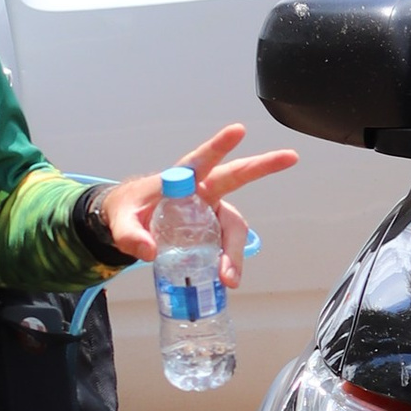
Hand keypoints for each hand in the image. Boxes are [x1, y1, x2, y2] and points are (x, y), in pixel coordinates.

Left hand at [96, 123, 296, 288]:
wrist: (129, 222)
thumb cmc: (127, 210)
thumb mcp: (120, 222)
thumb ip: (130, 236)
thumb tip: (148, 251)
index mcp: (179, 179)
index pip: (200, 159)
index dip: (219, 146)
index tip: (237, 130)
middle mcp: (201, 191)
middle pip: (236, 179)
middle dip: (263, 166)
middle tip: (291, 156)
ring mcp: (209, 211)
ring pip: (232, 226)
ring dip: (235, 250)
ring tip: (230, 278)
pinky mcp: (211, 231)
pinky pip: (225, 245)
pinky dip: (229, 262)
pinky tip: (226, 279)